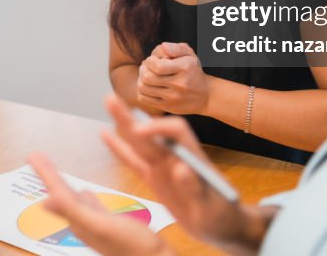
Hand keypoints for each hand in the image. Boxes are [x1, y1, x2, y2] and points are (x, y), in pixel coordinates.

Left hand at [27, 152, 173, 255]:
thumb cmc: (132, 247)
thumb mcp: (100, 225)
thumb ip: (73, 212)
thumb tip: (46, 201)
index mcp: (79, 221)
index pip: (57, 193)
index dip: (45, 173)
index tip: (33, 156)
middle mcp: (84, 223)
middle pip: (62, 194)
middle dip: (50, 175)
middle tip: (37, 158)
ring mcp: (97, 224)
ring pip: (74, 200)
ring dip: (64, 184)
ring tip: (54, 172)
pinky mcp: (110, 225)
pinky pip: (92, 206)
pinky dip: (86, 196)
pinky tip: (86, 193)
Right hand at [101, 94, 269, 254]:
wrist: (221, 226)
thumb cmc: (221, 214)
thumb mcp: (212, 206)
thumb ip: (195, 188)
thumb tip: (180, 168)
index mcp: (192, 156)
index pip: (176, 131)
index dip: (158, 128)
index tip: (141, 132)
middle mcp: (174, 156)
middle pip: (151, 131)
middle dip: (131, 117)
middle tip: (111, 99)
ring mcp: (162, 166)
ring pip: (139, 141)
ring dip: (123, 123)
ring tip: (108, 101)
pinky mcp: (154, 178)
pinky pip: (133, 161)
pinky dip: (119, 148)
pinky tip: (105, 134)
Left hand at [137, 42, 209, 114]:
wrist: (205, 96)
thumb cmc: (193, 71)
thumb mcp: (190, 55)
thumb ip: (176, 48)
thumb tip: (163, 46)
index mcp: (184, 68)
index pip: (158, 66)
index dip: (150, 61)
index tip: (153, 60)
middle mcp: (179, 84)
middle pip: (147, 77)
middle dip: (143, 69)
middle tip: (147, 66)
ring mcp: (173, 97)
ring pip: (143, 88)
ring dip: (141, 79)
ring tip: (147, 75)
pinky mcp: (167, 107)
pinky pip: (144, 99)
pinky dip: (141, 90)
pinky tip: (148, 86)